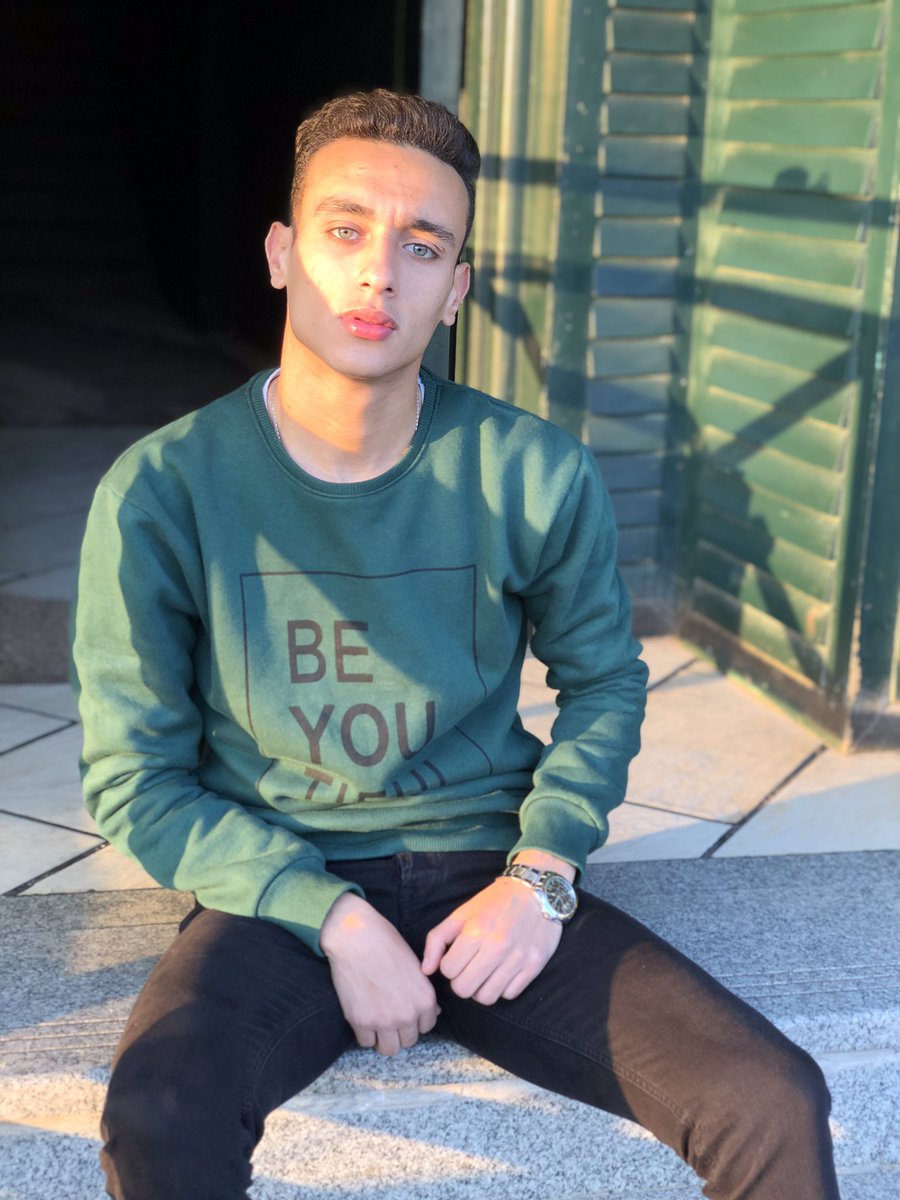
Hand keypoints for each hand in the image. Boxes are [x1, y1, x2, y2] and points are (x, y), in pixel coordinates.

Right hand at [320, 893, 439, 1055]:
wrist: (356, 937)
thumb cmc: (386, 944)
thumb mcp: (415, 966)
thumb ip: (423, 992)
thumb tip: (433, 1013)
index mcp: (425, 999)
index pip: (427, 1027)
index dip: (415, 1019)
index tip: (404, 1010)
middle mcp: (408, 1014)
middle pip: (408, 1041)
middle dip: (400, 1031)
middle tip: (388, 1015)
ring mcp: (384, 1021)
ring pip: (389, 1049)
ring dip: (383, 1038)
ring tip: (376, 1022)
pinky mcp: (361, 1022)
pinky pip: (366, 1042)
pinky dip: (364, 1033)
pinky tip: (362, 1016)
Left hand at [421, 876, 562, 1004]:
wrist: (537, 891)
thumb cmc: (495, 902)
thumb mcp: (461, 913)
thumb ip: (437, 940)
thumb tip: (426, 970)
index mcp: (476, 931)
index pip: (448, 971)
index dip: (449, 965)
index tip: (459, 955)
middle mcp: (497, 947)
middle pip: (464, 990)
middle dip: (462, 980)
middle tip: (469, 967)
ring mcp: (517, 958)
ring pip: (486, 997)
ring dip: (481, 988)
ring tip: (485, 972)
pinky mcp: (534, 966)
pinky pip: (509, 995)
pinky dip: (502, 987)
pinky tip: (503, 971)